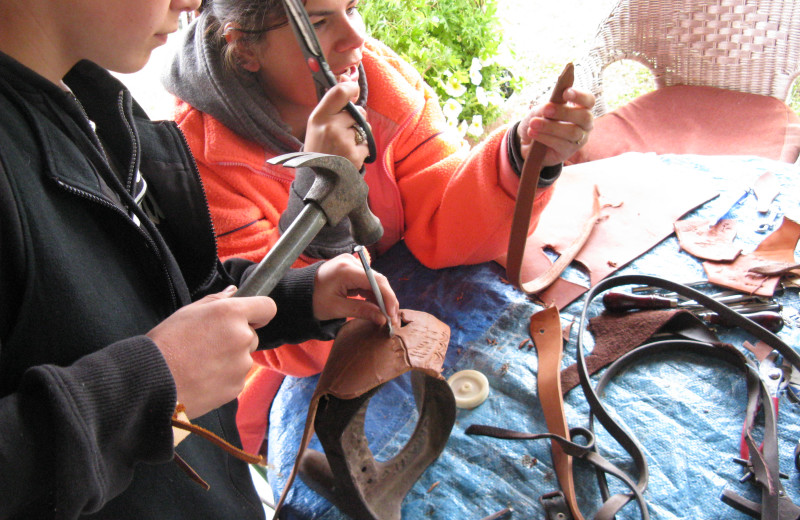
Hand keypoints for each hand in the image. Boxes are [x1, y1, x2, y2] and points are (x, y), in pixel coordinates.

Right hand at [146, 286, 276, 418]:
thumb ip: (216, 300)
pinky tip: (202, 378)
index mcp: (231, 314)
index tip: (249, 317)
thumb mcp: (187, 312)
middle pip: (252, 335)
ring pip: (243, 358)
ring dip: (229, 359)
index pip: (267, 307)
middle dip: (237, 338)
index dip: (258, 312)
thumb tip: (234, 291)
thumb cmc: (165, 344)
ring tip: (201, 363)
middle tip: (208, 345)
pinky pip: (236, 377)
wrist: (152, 382)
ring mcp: (242, 364)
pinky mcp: (237, 386)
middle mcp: (242, 337)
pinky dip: (224, 378)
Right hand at [304, 82, 369, 169]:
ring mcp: (343, 142)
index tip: (353, 91)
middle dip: (356, 120)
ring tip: (344, 146)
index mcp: (319, 117)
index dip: (350, 88)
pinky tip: (348, 156)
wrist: (318, 178)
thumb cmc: (319, 147)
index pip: (339, 92)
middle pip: (358, 113)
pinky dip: (361, 150)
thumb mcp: (318, 123)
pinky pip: (367, 144)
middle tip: (342, 132)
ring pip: (365, 128)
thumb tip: (347, 77)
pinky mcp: (354, 155)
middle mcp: (330, 127)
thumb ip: (333, 102)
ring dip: (360, 135)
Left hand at [312, 253, 399, 328]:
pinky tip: (377, 308)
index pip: (376, 281)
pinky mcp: (351, 269)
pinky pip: (367, 282)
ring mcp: (351, 263)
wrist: (298, 291)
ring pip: (375, 282)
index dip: (388, 298)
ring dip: (382, 299)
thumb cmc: (313, 300)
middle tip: (392, 320)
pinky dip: (373, 295)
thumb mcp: (336, 308)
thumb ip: (362, 310)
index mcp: (346, 269)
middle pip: (378, 280)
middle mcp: (351, 262)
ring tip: (387, 316)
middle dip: (387, 300)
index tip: (392, 315)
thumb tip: (382, 318)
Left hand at [518, 87, 595, 165]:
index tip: (566, 92)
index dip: (580, 96)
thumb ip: (548, 106)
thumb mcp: (541, 110)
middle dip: (564, 112)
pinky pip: (560, 144)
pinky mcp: (568, 152)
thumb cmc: (540, 120)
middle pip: (584, 117)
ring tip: (533, 123)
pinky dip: (545, 137)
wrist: (528, 140)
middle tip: (546, 110)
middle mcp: (584, 124)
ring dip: (550, 127)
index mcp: (581, 108)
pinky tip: (533, 133)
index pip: (589, 100)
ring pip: (572, 132)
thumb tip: (549, 106)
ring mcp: (579, 139)